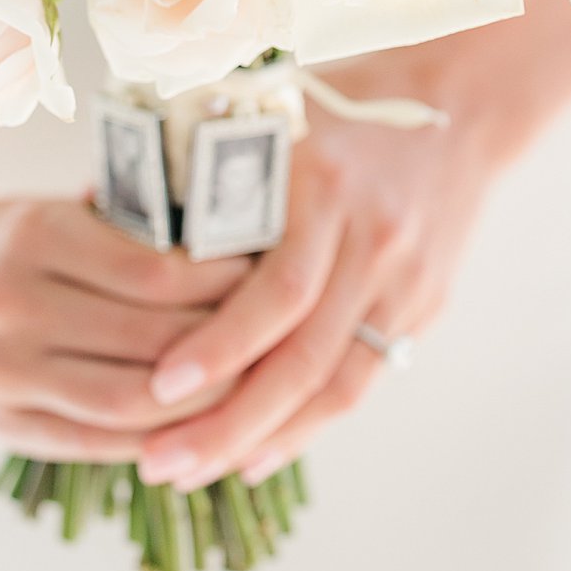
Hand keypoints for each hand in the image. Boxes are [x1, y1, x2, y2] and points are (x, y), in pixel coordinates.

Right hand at [0, 183, 250, 460]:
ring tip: (248, 388)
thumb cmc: (7, 239)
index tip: (265, 276)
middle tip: (276, 339)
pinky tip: (198, 426)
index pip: (153, 272)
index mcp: (35, 236)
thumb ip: (129, 226)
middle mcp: (14, 306)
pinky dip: (156, 440)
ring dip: (200, 405)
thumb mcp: (55, 210)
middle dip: (225, 347)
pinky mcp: (1, 424)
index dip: (221, 282)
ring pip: (129, 404)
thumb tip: (238, 238)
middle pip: (149, 343)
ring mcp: (3, 372)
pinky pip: (95, 442)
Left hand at [136, 59, 517, 490]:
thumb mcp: (270, 113)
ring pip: (335, 382)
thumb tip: (111, 222)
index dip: (218, 345)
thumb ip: (208, 169)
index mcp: (324, 183)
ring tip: (191, 471)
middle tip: (157, 462)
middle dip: (227, 419)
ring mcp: (405, 278)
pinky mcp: (422, 305)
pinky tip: (255, 454)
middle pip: (303, 354)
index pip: (275, 289)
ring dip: (262, 438)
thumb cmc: (338, 102)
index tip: (155, 387)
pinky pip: (362, 379)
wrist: (460, 100)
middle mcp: (372, 237)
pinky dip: (307, 423)